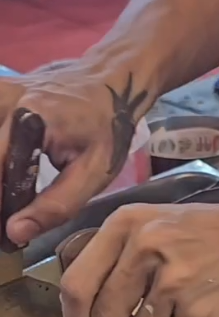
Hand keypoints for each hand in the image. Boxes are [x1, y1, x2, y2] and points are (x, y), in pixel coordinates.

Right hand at [0, 59, 150, 245]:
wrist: (110, 84)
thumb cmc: (106, 129)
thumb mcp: (94, 173)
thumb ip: (56, 205)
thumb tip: (14, 231)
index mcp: (30, 120)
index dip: (0, 202)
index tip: (7, 226)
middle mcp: (7, 100)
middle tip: (10, 213)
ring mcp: (0, 92)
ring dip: (1, 169)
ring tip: (11, 190)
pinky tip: (9, 168)